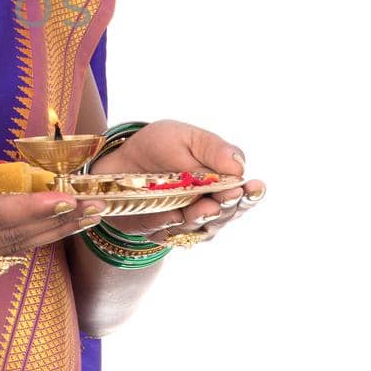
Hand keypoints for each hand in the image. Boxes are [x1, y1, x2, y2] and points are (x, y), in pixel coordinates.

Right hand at [0, 134, 113, 269]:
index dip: (31, 206)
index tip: (67, 195)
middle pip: (8, 236)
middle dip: (56, 220)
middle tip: (96, 203)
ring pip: (11, 248)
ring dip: (53, 232)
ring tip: (90, 214)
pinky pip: (2, 249)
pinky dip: (34, 237)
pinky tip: (60, 225)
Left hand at [89, 119, 265, 243]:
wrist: (118, 164)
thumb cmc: (159, 147)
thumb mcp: (184, 137)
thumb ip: (212, 150)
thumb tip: (239, 164)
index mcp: (222, 183)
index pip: (244, 194)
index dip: (250, 194)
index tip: (252, 188)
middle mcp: (210, 207)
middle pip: (225, 214)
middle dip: (227, 206)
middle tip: (226, 197)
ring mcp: (187, 224)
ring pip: (199, 227)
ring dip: (201, 218)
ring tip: (204, 207)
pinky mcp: (162, 233)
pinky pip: (167, 232)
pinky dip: (168, 224)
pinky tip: (171, 215)